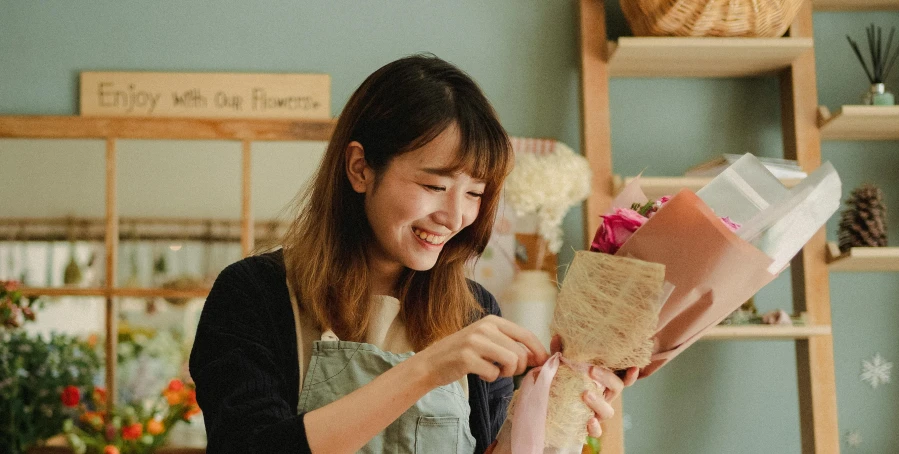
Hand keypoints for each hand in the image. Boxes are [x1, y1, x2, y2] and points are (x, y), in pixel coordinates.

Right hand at [412, 315, 549, 387]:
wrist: (431, 362)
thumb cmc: (463, 353)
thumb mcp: (487, 340)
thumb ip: (510, 344)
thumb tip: (539, 357)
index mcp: (492, 320)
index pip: (525, 334)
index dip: (538, 351)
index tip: (542, 363)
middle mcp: (484, 327)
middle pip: (520, 352)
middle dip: (518, 368)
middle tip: (506, 371)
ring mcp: (475, 341)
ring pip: (511, 361)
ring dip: (506, 373)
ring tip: (494, 371)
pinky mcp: (466, 357)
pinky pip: (493, 373)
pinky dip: (490, 378)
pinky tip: (479, 373)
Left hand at [550, 335, 638, 437]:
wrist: (548, 407)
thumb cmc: (560, 382)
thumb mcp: (559, 366)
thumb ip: (559, 353)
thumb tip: (556, 338)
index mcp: (601, 381)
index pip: (621, 375)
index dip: (630, 373)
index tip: (633, 366)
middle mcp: (603, 396)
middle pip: (616, 388)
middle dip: (607, 378)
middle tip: (592, 370)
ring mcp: (597, 412)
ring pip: (608, 411)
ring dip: (599, 402)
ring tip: (585, 394)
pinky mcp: (587, 426)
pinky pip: (596, 431)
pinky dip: (595, 427)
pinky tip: (589, 421)